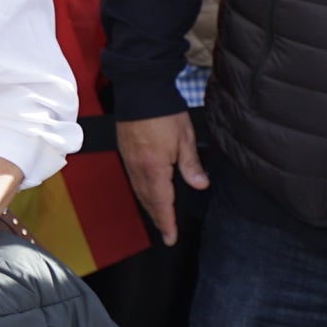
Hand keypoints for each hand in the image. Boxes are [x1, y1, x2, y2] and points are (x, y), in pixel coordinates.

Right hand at [116, 112, 207, 245]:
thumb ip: (191, 164)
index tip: (170, 238)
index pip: (162, 203)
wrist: (140, 89)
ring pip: (139, 190)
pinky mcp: (126, 151)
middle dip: (158, 218)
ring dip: (149, 206)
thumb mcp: (185, 137)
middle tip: (166, 232)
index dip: (167, 222)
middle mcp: (138, 167)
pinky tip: (147, 191)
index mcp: (154, 168)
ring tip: (158, 216)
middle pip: (148, 200)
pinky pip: (133, 178)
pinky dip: (142, 190)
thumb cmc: (163, 111)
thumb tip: (200, 184)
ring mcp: (129, 159)